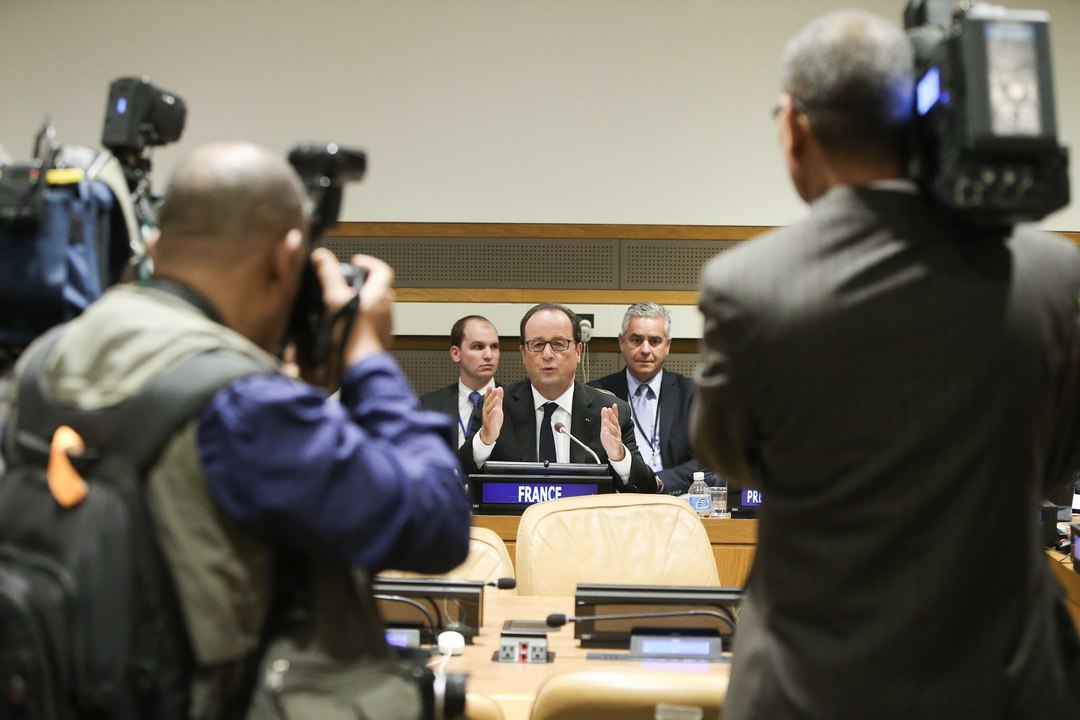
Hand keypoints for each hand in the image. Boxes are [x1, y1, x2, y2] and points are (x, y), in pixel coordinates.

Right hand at [310, 249, 395, 366]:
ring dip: (363, 303)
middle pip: (380, 288)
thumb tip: (322, 257)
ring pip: (377, 307)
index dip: (369, 262)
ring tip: (344, 305)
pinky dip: (362, 321)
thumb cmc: (351, 334)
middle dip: (364, 284)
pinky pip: (374, 325)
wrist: (359, 366)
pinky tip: (347, 325)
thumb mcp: (334, 299)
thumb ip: (329, 276)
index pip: (382, 270)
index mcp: (379, 294)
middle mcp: (386, 309)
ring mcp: (385, 326)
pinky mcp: (381, 340)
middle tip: (348, 284)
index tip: (356, 261)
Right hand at [479, 386, 504, 444]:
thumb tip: (499, 388)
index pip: (487, 399)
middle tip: (494, 390)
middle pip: (488, 403)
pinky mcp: (489, 424)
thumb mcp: (497, 407)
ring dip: (492, 403)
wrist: (490, 434)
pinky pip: (490, 418)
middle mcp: (486, 411)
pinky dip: (492, 414)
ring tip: (496, 398)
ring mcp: (487, 417)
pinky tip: (495, 410)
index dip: (488, 393)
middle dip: (491, 396)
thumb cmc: (493, 420)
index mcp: (487, 407)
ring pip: (489, 410)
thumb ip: (498, 398)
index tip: (490, 386)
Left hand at [599, 403, 625, 461]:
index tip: (614, 405)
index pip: (615, 417)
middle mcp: (616, 431)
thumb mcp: (607, 427)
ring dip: (610, 425)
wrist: (615, 451)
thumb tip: (604, 409)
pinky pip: (613, 440)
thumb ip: (606, 418)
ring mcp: (616, 437)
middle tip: (609, 410)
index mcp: (615, 427)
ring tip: (605, 420)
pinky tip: (606, 433)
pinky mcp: (615, 444)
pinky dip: (610, 436)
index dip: (615, 411)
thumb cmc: (611, 439)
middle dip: (612, 416)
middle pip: (615, 422)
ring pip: (614, 430)